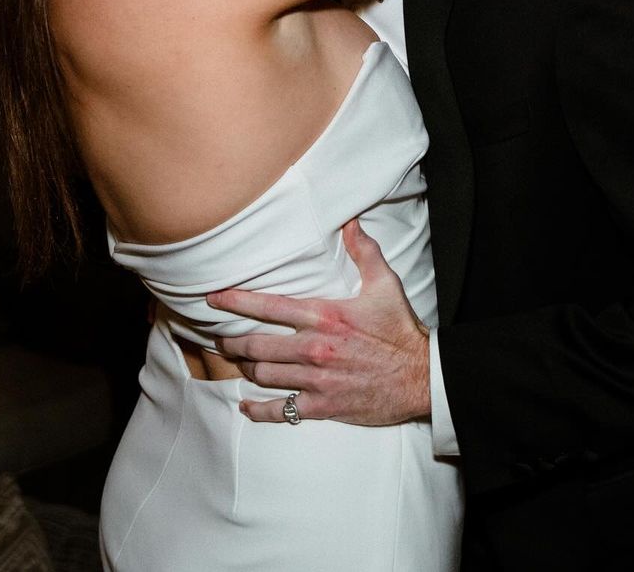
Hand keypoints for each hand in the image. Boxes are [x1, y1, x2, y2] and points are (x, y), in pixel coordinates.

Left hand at [206, 219, 429, 424]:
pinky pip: (281, 411)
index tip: (213, 298)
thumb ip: (364, 251)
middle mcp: (313, 348)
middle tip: (219, 338)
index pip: (268, 306)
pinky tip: (247, 406)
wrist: (420, 378)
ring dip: (244, 369)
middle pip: (256, 345)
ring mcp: (316, 380)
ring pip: (263, 375)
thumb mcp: (385, 285)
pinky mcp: (323, 406)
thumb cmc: (400, 331)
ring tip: (236, 362)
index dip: (236, 301)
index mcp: (324, 316)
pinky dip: (259, 409)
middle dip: (232, 341)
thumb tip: (351, 223)